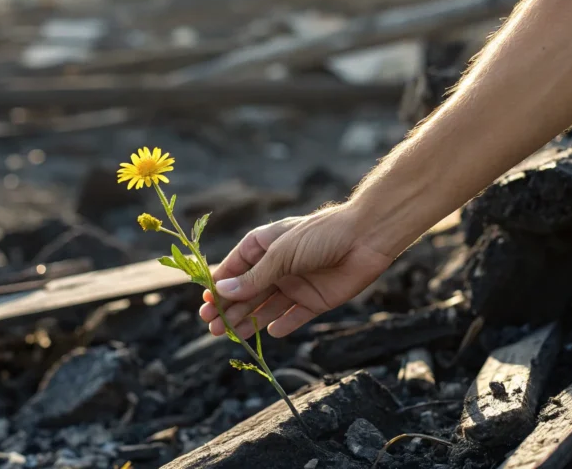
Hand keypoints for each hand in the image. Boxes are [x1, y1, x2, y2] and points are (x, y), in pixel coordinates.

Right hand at [198, 204, 392, 338]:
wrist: (366, 238)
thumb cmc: (320, 235)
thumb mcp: (281, 254)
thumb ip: (254, 277)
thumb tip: (221, 293)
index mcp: (265, 246)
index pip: (235, 267)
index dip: (220, 285)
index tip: (205, 301)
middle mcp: (278, 266)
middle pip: (247, 292)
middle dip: (228, 308)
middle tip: (210, 327)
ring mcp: (296, 284)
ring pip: (266, 307)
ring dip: (248, 320)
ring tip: (229, 335)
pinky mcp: (315, 300)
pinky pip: (294, 316)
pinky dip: (283, 325)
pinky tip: (270, 332)